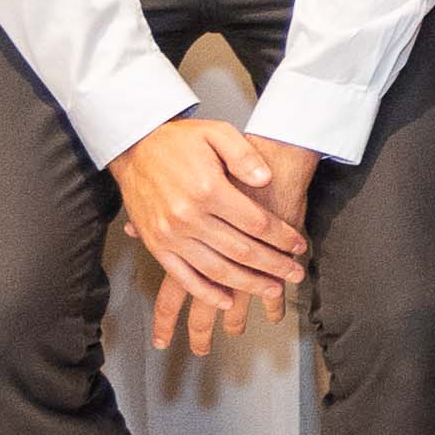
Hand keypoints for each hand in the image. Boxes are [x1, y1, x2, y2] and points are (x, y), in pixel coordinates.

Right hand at [108, 116, 306, 355]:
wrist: (135, 148)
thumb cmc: (180, 141)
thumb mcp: (217, 133)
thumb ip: (244, 155)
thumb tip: (265, 178)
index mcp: (208, 190)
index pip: (256, 223)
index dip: (282, 237)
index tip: (299, 244)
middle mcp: (188, 217)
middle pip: (241, 250)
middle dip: (273, 265)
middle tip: (295, 273)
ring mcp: (170, 234)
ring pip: (216, 269)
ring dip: (247, 284)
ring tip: (272, 290)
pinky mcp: (155, 245)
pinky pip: (182, 276)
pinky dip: (205, 292)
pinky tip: (226, 301)